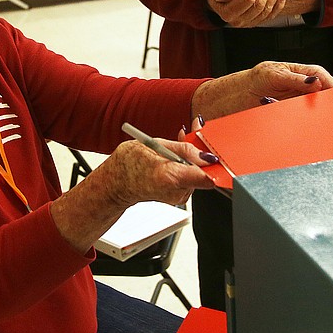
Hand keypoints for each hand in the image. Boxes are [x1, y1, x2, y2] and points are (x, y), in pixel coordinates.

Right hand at [49, 137, 214, 253]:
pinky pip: (191, 179)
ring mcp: (179, 197)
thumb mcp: (155, 145)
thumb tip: (206, 154)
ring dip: (191, 159)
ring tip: (174, 149)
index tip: (215, 153)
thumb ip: (184, 148)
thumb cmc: (129, 163)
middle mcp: (176, 191)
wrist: (117, 183)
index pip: (205, 177)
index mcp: (169, 177)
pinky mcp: (180, 198)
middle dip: (199, 152)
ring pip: (198, 174)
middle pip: (202, 171)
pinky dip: (186, 167)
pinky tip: (174, 159)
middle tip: (190, 135)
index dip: (214, 164)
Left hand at [190, 60, 332, 120]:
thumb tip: (315, 81)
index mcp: (300, 73)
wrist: (233, 97)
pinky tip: (309, 131)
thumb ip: (294, 79)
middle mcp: (302, 88)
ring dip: (318, 117)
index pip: (322, 77)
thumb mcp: (272, 75)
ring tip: (322, 125)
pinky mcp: (291, 117)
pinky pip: (304, 122)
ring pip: (315, 111)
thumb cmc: (254, 80)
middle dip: (331, 104)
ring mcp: (298, 103)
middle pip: (323, 96)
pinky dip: (306, 126)